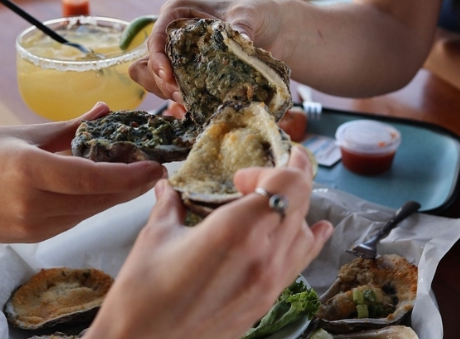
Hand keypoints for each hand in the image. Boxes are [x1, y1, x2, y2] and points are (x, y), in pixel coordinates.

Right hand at [0, 102, 165, 242]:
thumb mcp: (23, 133)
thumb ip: (69, 127)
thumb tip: (106, 110)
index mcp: (29, 171)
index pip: (93, 179)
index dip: (130, 175)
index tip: (156, 165)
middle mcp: (34, 204)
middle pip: (99, 199)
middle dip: (133, 186)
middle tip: (157, 168)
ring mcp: (33, 226)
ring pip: (91, 211)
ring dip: (117, 196)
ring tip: (138, 175)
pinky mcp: (34, 237)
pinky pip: (75, 219)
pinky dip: (94, 203)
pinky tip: (105, 188)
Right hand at [86, 145, 332, 338]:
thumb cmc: (143, 295)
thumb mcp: (155, 238)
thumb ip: (170, 205)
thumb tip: (167, 187)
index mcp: (238, 230)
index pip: (287, 183)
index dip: (272, 168)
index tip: (241, 177)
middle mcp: (264, 255)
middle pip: (302, 201)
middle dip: (294, 174)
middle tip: (283, 160)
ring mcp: (270, 281)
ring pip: (306, 230)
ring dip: (299, 206)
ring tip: (284, 193)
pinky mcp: (267, 301)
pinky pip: (301, 262)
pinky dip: (309, 240)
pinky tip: (316, 231)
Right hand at [129, 0, 298, 101]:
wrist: (272, 29)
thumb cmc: (256, 12)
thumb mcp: (250, 13)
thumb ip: (242, 25)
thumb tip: (241, 39)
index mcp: (178, 13)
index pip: (156, 37)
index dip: (157, 58)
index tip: (168, 76)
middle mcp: (172, 36)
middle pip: (148, 63)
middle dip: (161, 82)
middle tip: (182, 96)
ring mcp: (178, 57)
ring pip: (155, 80)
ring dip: (168, 94)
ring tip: (190, 104)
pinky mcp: (189, 75)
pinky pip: (172, 92)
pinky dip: (179, 102)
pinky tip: (193, 109)